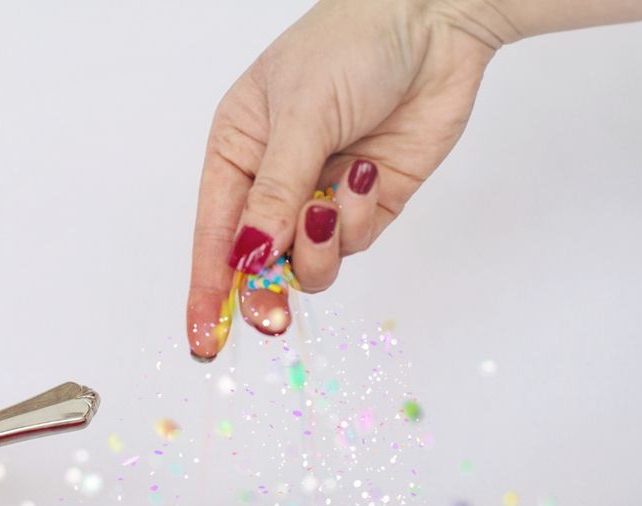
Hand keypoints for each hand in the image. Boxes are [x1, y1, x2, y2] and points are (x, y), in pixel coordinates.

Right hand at [186, 0, 499, 359]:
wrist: (438, 20)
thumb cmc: (352, 44)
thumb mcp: (300, 116)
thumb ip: (275, 193)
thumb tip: (249, 257)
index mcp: (237, 151)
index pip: (214, 234)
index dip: (207, 291)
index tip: (203, 339)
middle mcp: (274, 179)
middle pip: (259, 262)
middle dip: (266, 289)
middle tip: (274, 318)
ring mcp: (321, 194)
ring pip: (308, 261)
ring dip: (321, 248)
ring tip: (333, 204)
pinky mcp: (368, 202)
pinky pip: (353, 242)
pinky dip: (358, 219)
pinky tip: (367, 173)